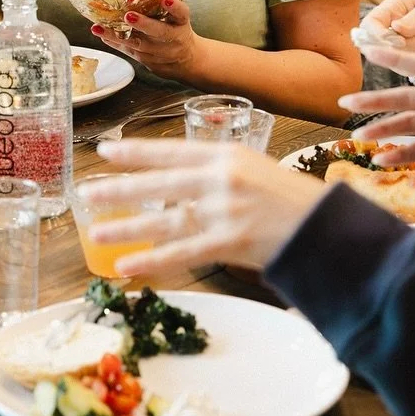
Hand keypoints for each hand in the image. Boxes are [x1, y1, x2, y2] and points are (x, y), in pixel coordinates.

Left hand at [80, 139, 327, 275]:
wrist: (328, 226)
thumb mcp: (254, 167)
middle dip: (119, 188)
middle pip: (160, 183)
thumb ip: (216, 171)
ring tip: (95, 232)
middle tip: (86, 191)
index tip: (105, 151)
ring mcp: (225, 211)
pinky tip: (127, 265)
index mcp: (227, 154)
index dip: (136, 152)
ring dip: (126, 227)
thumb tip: (174, 181)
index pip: (171, 150)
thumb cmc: (291, 198)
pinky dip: (153, 260)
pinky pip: (183, 253)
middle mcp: (222, 178)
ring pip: (164, 218)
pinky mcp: (230, 242)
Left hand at [91, 0, 204, 79]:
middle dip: (144, 24)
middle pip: (159, 32)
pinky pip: (126, 50)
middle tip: (129, 16)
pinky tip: (99, 32)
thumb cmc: (176, 29)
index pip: (182, 14)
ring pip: (137, 43)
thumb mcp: (178, 16)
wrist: (183, 59)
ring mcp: (157, 51)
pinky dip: (112, 41)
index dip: (175, 7)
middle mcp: (171, 38)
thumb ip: (165, 3)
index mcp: (181, 23)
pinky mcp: (144, 59)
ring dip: (117, 35)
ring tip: (100, 27)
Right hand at [362, 0, 414, 55]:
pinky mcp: (401, 57)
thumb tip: (396, 27)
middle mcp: (385, 28)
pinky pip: (402, 68)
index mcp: (388, 10)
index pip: (370, 24)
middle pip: (377, 45)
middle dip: (401, 47)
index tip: (399, 42)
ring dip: (412, 52)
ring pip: (391, 58)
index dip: (378, 36)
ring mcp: (392, 44)